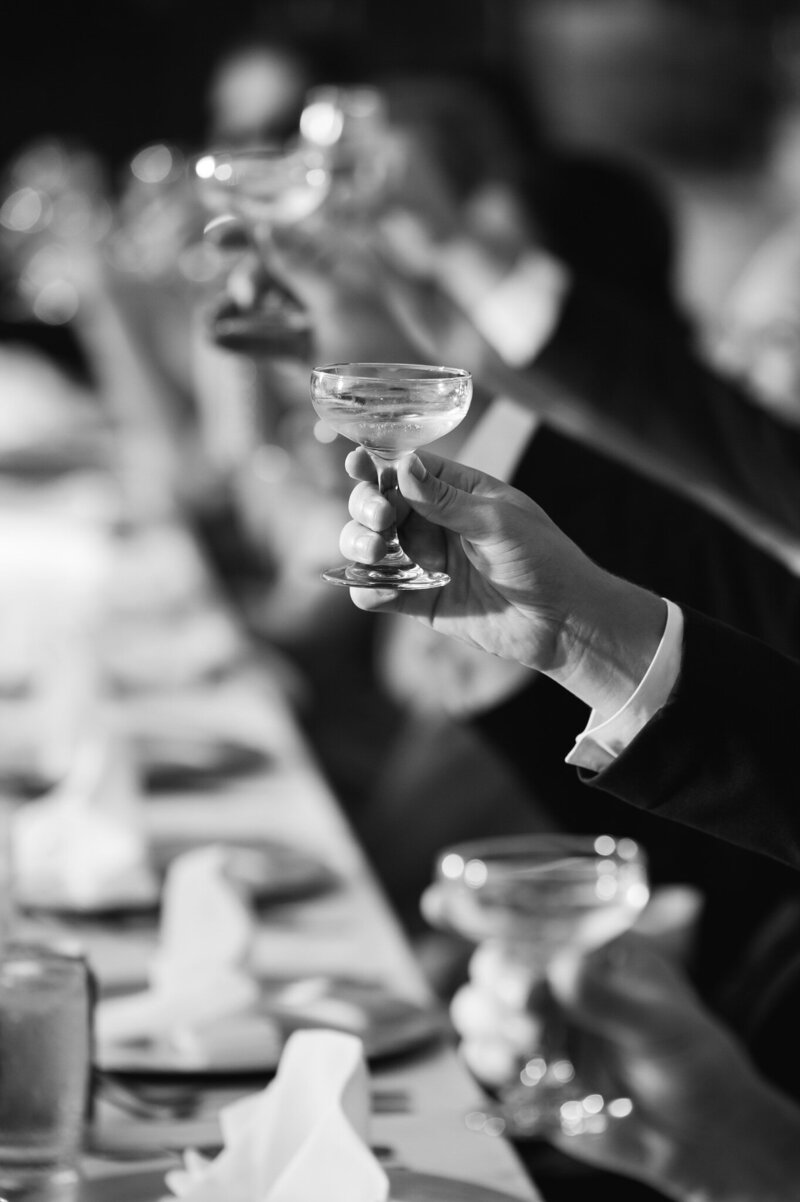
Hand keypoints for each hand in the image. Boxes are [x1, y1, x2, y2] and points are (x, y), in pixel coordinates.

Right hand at [341, 449, 665, 716]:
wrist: (565, 622)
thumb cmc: (544, 559)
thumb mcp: (497, 522)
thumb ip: (446, 499)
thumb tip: (403, 465)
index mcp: (458, 492)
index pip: (407, 470)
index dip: (377, 465)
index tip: (357, 464)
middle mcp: (435, 523)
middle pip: (380, 505)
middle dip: (367, 506)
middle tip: (379, 517)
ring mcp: (426, 562)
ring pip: (373, 547)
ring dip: (360, 544)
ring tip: (375, 550)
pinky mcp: (423, 602)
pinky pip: (384, 592)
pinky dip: (369, 589)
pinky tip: (373, 590)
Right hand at [438, 887, 799, 1201]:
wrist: (696, 1135)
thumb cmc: (691, 1059)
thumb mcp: (663, 1023)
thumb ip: (610, 1000)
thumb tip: (564, 970)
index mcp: (585, 947)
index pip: (525, 916)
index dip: (479, 906)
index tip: (441, 902)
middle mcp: (552, 979)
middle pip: (491, 961)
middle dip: (499, 978)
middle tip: (528, 1001)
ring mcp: (536, 1025)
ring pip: (476, 1007)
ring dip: (494, 1021)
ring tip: (536, 1040)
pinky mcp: (526, 1073)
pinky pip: (483, 1057)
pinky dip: (490, 1060)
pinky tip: (517, 1067)